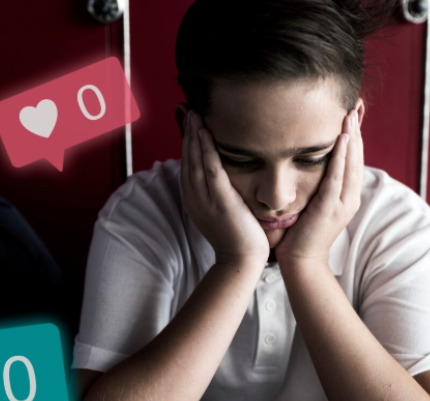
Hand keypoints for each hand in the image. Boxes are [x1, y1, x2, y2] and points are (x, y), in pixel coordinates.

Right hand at [180, 110, 269, 265]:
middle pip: (187, 160)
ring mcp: (204, 200)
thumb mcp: (223, 212)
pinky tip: (206, 133)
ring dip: (194, 136)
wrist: (242, 261)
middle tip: (189, 110)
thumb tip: (223, 177)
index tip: (191, 123)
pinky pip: (210, 169)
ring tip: (195, 115)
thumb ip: (220, 193)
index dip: (188, 144)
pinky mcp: (219, 200)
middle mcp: (194, 198)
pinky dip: (206, 150)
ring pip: (195, 161)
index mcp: (194, 200)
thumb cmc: (239, 238)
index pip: (188, 166)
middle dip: (187, 134)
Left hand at [275, 108, 363, 264]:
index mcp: (346, 196)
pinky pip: (337, 177)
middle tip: (356, 105)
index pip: (352, 160)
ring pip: (350, 164)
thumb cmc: (300, 233)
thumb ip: (315, 185)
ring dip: (352, 138)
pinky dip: (341, 157)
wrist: (300, 262)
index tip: (352, 113)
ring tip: (351, 115)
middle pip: (356, 157)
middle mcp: (349, 197)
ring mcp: (343, 203)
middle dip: (357, 130)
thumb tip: (307, 164)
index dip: (354, 136)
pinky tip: (343, 139)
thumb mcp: (311, 204)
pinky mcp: (331, 208)